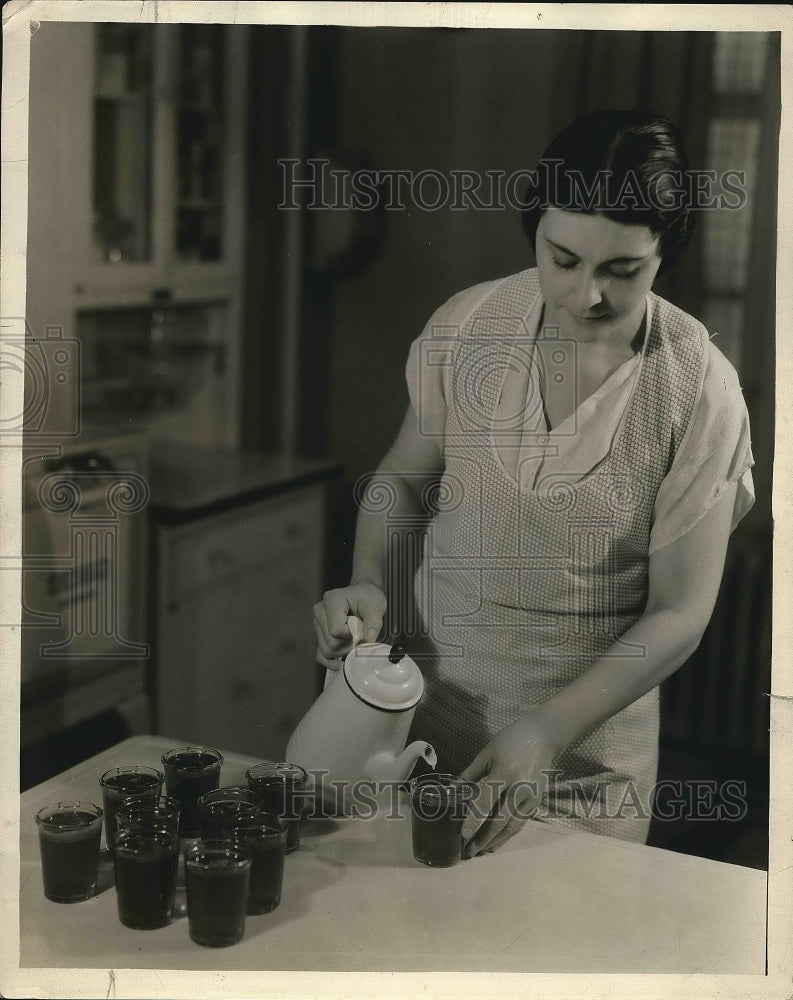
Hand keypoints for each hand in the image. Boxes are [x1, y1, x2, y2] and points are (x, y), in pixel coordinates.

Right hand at [313, 582, 386, 668]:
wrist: (364, 596)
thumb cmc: (368, 598)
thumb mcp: (376, 607)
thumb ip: (373, 624)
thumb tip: (368, 641)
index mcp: (332, 600)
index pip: (336, 631)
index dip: (352, 637)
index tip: (363, 630)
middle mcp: (320, 611)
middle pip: (330, 643)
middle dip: (349, 646)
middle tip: (361, 636)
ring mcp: (317, 623)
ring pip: (326, 651)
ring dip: (343, 651)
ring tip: (354, 639)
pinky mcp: (319, 634)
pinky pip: (320, 655)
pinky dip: (331, 661)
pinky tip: (342, 662)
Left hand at [459, 714, 559, 856]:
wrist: (543, 736)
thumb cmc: (511, 740)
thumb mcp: (487, 753)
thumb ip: (471, 773)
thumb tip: (454, 789)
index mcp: (503, 773)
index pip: (485, 802)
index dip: (473, 820)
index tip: (463, 836)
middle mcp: (518, 789)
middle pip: (499, 820)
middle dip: (483, 838)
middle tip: (469, 852)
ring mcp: (530, 797)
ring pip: (512, 826)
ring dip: (496, 841)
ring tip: (482, 851)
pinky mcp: (537, 801)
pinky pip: (521, 822)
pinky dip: (509, 834)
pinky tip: (498, 841)